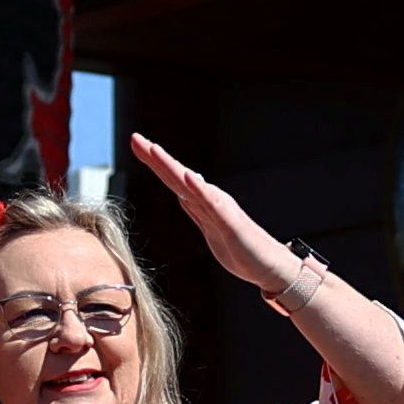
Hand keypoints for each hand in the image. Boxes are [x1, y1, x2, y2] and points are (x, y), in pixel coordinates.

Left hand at [128, 136, 308, 306]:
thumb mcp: (210, 228)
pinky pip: (212, 204)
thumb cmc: (241, 249)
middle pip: (177, 175)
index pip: (173, 178)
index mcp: (202, 201)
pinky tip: (188, 177)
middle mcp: (209, 199)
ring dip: (171, 166)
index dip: (154, 161)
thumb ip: (197, 208)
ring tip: (154, 150)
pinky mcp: (229, 222)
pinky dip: (199, 189)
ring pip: (190, 184)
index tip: (136, 143)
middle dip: (155, 156)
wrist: (268, 265)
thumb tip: (182, 192)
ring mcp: (219, 208)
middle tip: (135, 138)